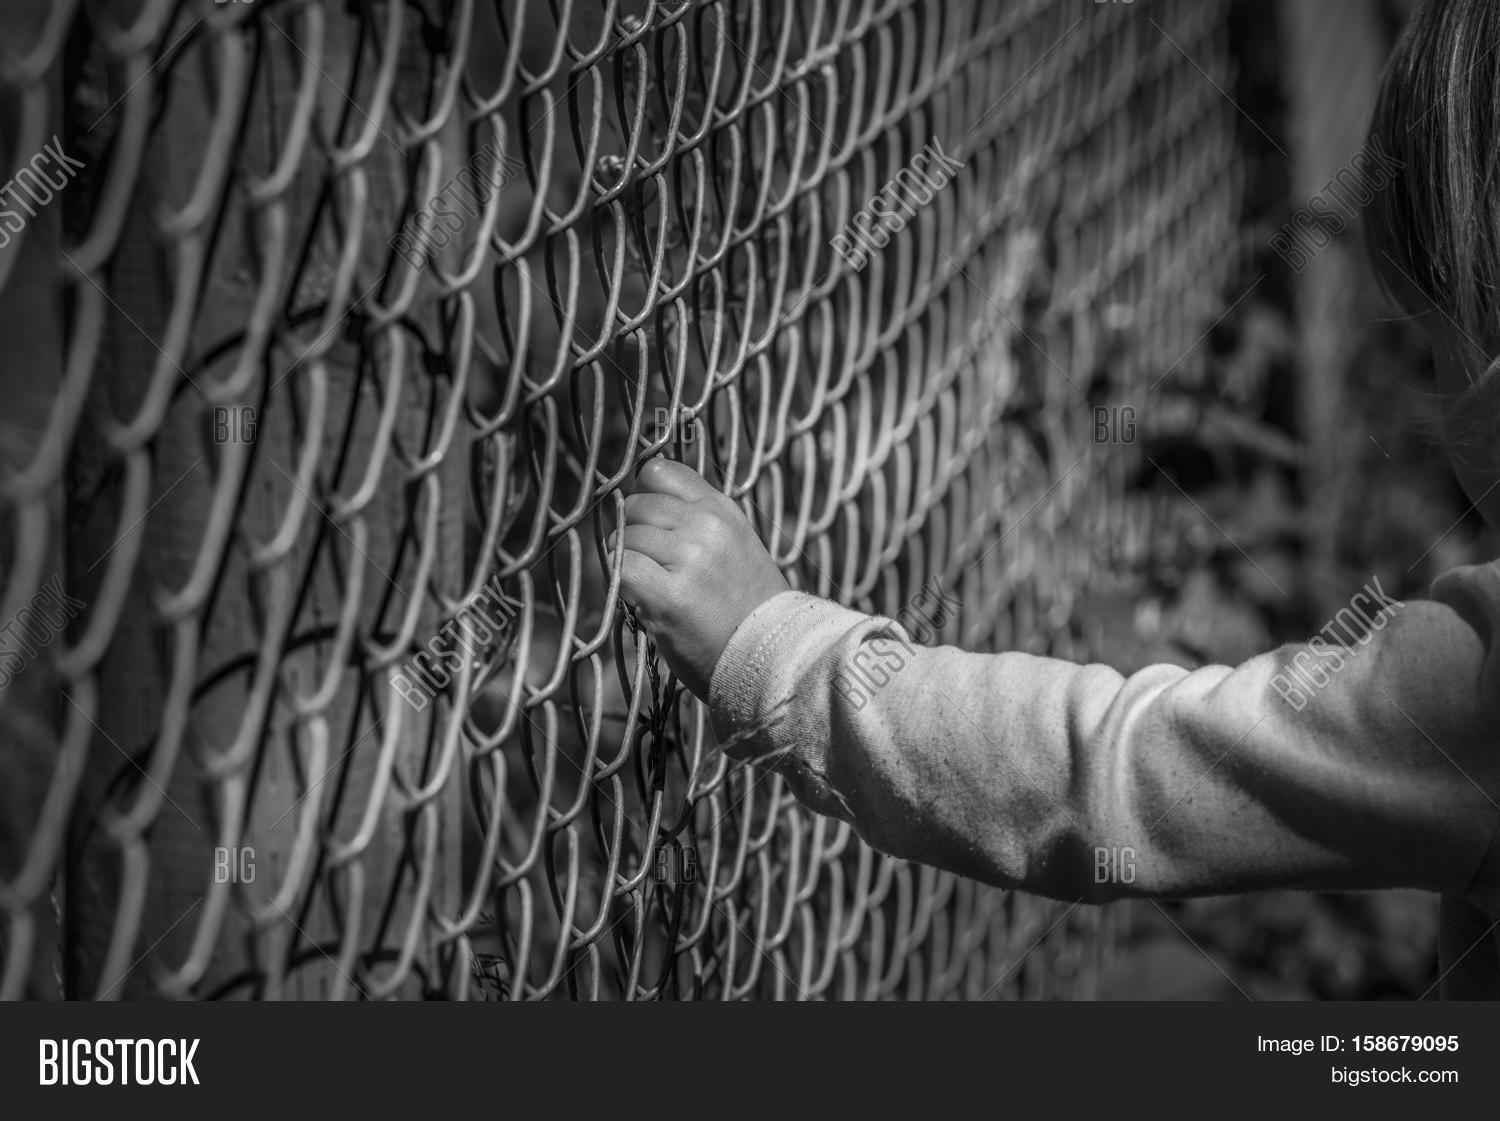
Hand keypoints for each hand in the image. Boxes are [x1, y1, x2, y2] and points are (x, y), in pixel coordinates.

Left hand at [610, 458, 789, 700]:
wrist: (773, 656)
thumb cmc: (748, 606)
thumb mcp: (735, 544)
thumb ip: (697, 519)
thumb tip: (639, 502)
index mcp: (722, 509)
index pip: (659, 471)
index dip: (643, 494)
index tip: (648, 521)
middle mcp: (706, 525)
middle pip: (636, 505)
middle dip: (633, 533)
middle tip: (652, 565)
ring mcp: (689, 558)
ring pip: (624, 538)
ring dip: (628, 562)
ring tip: (654, 587)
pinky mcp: (670, 595)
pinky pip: (623, 570)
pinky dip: (624, 585)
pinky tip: (644, 601)